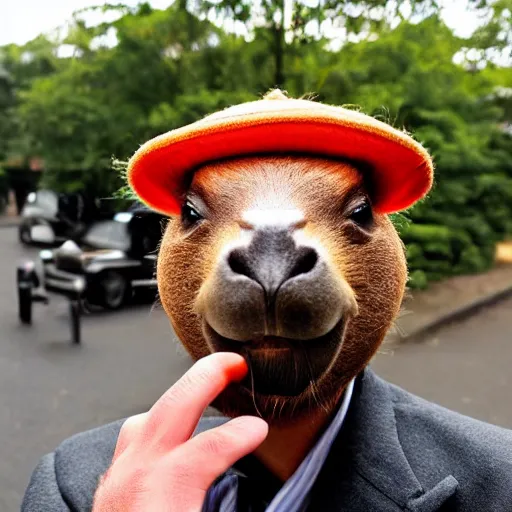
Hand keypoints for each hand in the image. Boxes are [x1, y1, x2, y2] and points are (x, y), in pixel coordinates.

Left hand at [92, 352, 267, 510]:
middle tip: (233, 363)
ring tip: (207, 388)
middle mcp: (136, 477)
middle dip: (207, 375)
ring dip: (181, 396)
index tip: (260, 428)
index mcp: (163, 492)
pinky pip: (133, 440)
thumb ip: (235, 505)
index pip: (210, 445)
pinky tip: (174, 429)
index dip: (242, 432)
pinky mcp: (112, 490)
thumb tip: (277, 499)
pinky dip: (160, 424)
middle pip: (172, 405)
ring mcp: (119, 480)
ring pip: (147, 417)